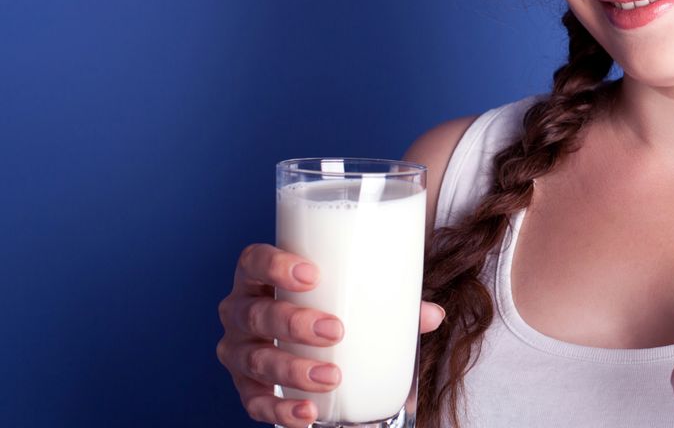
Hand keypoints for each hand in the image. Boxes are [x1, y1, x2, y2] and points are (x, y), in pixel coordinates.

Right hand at [216, 243, 446, 427]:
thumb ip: (387, 302)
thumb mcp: (350, 294)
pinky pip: (255, 402)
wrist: (304, 338)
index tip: (312, 274)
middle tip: (336, 331)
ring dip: (292, 369)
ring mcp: (239, 351)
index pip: (253, 262)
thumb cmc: (327, 303)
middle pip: (256, 313)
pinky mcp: (247, 386)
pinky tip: (307, 414)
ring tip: (331, 377)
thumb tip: (432, 315)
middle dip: (294, 323)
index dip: (275, 265)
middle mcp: (241, 311)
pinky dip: (281, 410)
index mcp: (260, 277)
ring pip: (255, 359)